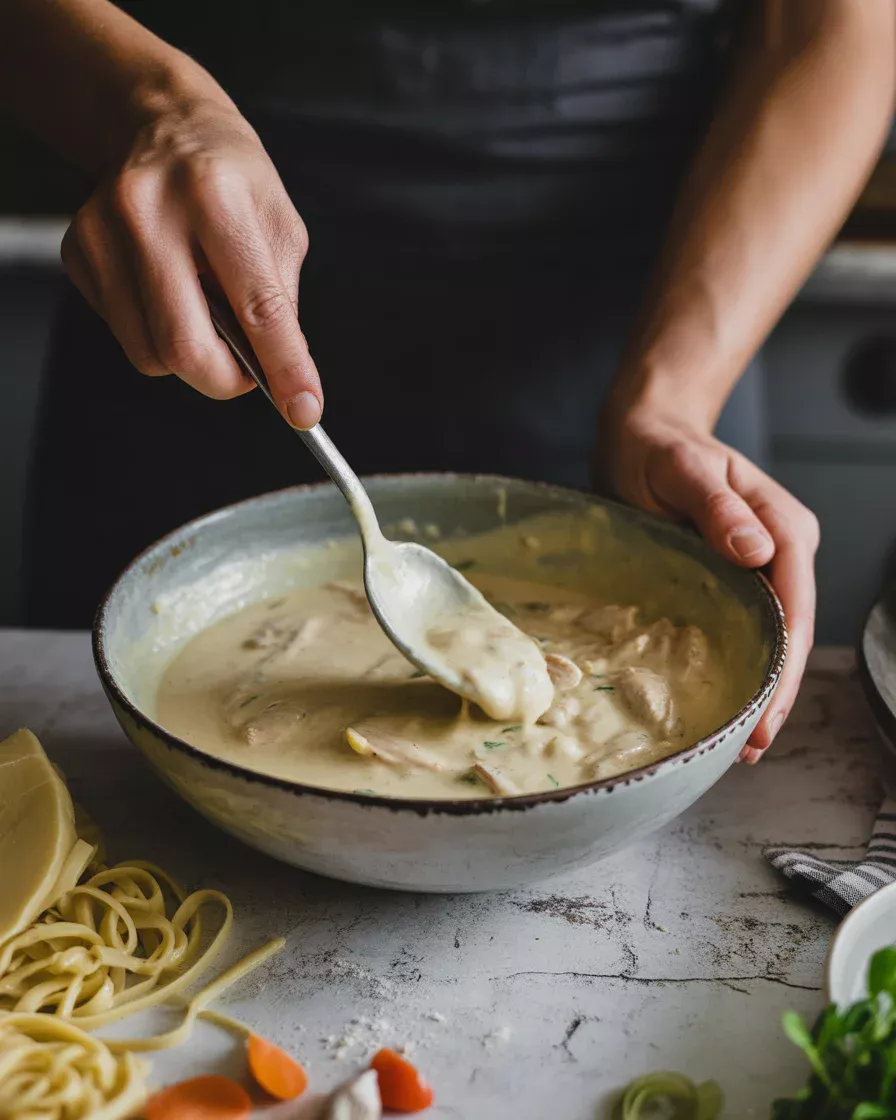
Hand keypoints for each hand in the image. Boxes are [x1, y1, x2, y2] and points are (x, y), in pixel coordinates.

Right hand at [61, 92, 321, 427]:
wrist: (162, 126)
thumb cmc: (232, 181)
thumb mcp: (280, 227)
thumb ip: (281, 303)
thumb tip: (283, 376)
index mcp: (216, 196)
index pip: (257, 306)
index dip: (284, 367)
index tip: (304, 410)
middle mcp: (149, 210)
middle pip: (184, 346)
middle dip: (225, 379)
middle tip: (247, 371)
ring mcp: (103, 231)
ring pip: (151, 353)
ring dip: (191, 358)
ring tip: (208, 314)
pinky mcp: (79, 251)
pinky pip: (126, 334)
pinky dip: (157, 334)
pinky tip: (171, 292)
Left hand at [596, 406, 819, 762]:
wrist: (642, 433)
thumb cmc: (657, 445)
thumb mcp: (679, 466)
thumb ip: (715, 506)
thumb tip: (755, 552)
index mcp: (781, 524)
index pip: (794, 603)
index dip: (782, 662)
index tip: (764, 710)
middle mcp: (780, 548)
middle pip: (790, 630)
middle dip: (777, 691)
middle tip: (753, 746)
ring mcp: (761, 564)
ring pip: (772, 636)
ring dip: (762, 687)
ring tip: (744, 743)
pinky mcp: (734, 576)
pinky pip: (746, 626)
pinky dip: (740, 665)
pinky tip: (726, 700)